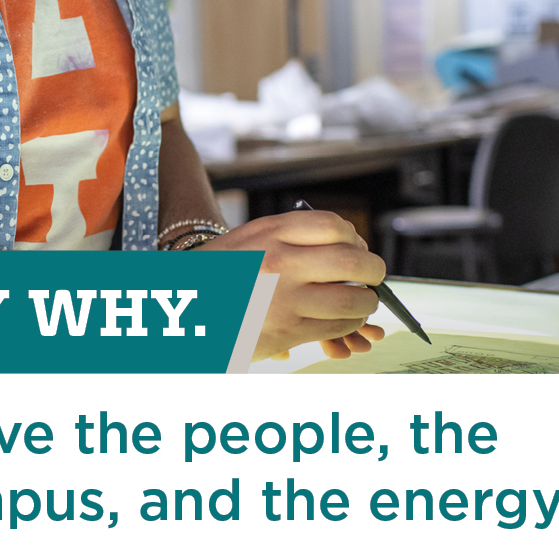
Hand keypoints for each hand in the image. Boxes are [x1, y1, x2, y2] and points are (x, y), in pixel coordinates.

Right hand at [194, 210, 386, 361]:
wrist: (185, 307)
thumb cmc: (219, 273)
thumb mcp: (248, 239)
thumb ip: (291, 236)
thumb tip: (346, 244)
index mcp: (269, 233)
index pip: (334, 227)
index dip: (355, 238)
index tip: (355, 247)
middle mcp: (279, 262)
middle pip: (353, 261)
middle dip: (373, 270)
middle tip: (371, 275)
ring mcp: (285, 299)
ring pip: (353, 298)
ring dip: (366, 300)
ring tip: (360, 299)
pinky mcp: (288, 331)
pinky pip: (338, 325)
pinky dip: (350, 322)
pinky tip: (341, 318)